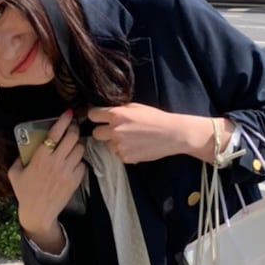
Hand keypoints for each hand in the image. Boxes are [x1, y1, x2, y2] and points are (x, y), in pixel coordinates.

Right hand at [8, 110, 85, 252]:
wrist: (38, 213)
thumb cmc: (24, 192)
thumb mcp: (14, 172)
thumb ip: (20, 156)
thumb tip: (25, 143)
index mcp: (40, 157)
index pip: (55, 133)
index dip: (63, 120)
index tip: (68, 112)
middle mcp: (56, 162)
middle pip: (72, 137)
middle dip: (74, 128)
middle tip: (72, 126)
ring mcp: (67, 171)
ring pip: (80, 149)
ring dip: (77, 144)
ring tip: (71, 145)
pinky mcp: (75, 180)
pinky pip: (83, 163)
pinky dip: (79, 160)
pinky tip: (72, 162)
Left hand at [88, 103, 233, 163]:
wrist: (172, 134)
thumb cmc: (155, 118)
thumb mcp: (135, 107)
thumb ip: (118, 109)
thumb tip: (104, 112)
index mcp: (116, 114)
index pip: (92, 115)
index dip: (95, 116)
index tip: (99, 117)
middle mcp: (115, 130)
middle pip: (95, 133)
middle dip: (102, 131)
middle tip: (114, 130)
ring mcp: (119, 146)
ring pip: (107, 145)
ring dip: (114, 142)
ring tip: (130, 139)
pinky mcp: (126, 158)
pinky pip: (117, 154)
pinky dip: (123, 152)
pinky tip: (135, 146)